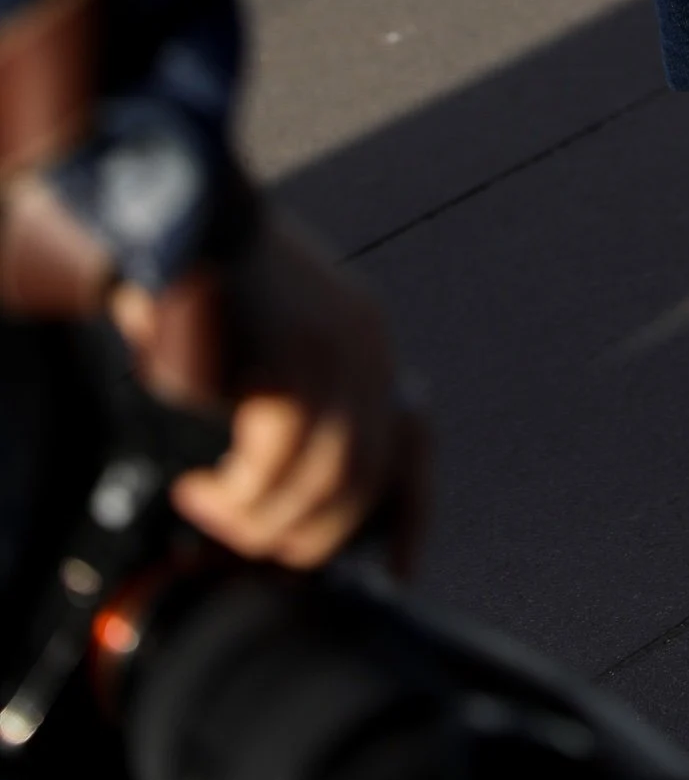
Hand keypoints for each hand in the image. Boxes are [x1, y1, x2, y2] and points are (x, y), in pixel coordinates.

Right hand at [111, 214, 424, 571]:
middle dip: (304, 532)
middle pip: (363, 479)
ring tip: (208, 505)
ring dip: (260, 516)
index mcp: (367, 341)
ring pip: (322, 481)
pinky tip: (205, 485)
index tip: (400, 573)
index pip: (411, 441)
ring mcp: (335, 351)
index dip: (412, 514)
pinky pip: (278, 458)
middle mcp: (366, 347)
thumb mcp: (273, 334)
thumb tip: (278, 487)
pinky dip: (241, 489)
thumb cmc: (210, 274)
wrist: (184, 206)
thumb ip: (292, 394)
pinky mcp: (292, 356)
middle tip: (241, 534)